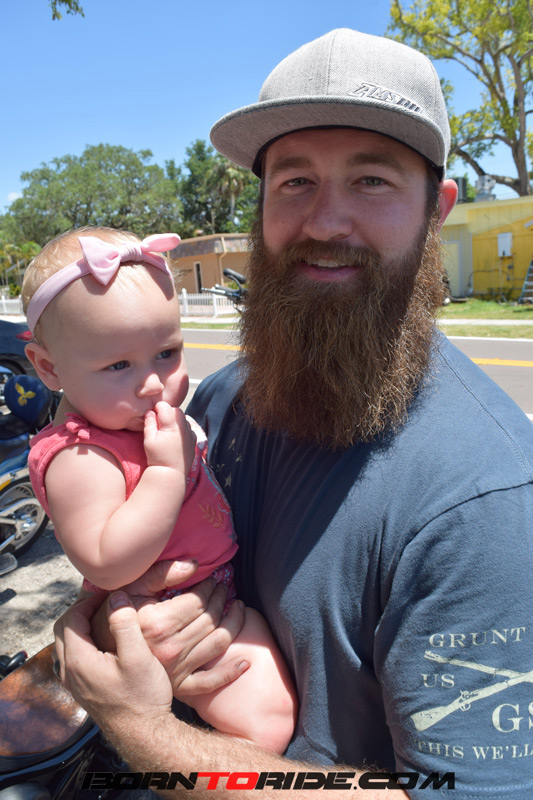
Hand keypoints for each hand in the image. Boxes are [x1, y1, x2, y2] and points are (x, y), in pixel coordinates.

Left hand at [54, 591, 171, 730]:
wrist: (143, 734)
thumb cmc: (142, 697)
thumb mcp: (138, 656)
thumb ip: (124, 623)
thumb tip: (116, 597)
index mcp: (79, 661)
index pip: (71, 619)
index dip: (88, 601)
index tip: (109, 595)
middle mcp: (70, 672)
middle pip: (63, 630)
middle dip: (82, 612)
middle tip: (105, 603)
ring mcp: (75, 683)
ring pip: (67, 644)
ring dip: (82, 627)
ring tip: (106, 619)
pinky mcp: (83, 689)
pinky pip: (74, 657)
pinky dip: (85, 642)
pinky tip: (107, 643)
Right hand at [89, 560, 247, 696]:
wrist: (99, 663)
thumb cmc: (112, 620)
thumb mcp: (129, 590)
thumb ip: (160, 574)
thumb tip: (195, 564)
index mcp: (158, 623)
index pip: (197, 601)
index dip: (209, 586)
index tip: (213, 578)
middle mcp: (170, 648)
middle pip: (210, 619)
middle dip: (222, 599)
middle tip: (225, 588)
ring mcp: (177, 669)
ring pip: (218, 643)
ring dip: (234, 624)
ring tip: (238, 608)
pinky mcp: (180, 687)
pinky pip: (210, 682)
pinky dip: (229, 673)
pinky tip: (244, 662)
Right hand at [143, 401, 195, 473]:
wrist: (171, 473)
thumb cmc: (157, 457)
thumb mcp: (149, 440)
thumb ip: (149, 423)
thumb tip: (150, 411)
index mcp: (172, 425)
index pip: (164, 406)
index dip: (156, 409)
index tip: (152, 417)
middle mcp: (183, 427)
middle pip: (175, 410)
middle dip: (167, 413)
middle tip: (159, 424)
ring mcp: (190, 433)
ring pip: (182, 418)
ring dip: (174, 420)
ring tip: (166, 431)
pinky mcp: (193, 439)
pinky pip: (187, 427)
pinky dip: (181, 428)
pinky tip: (174, 437)